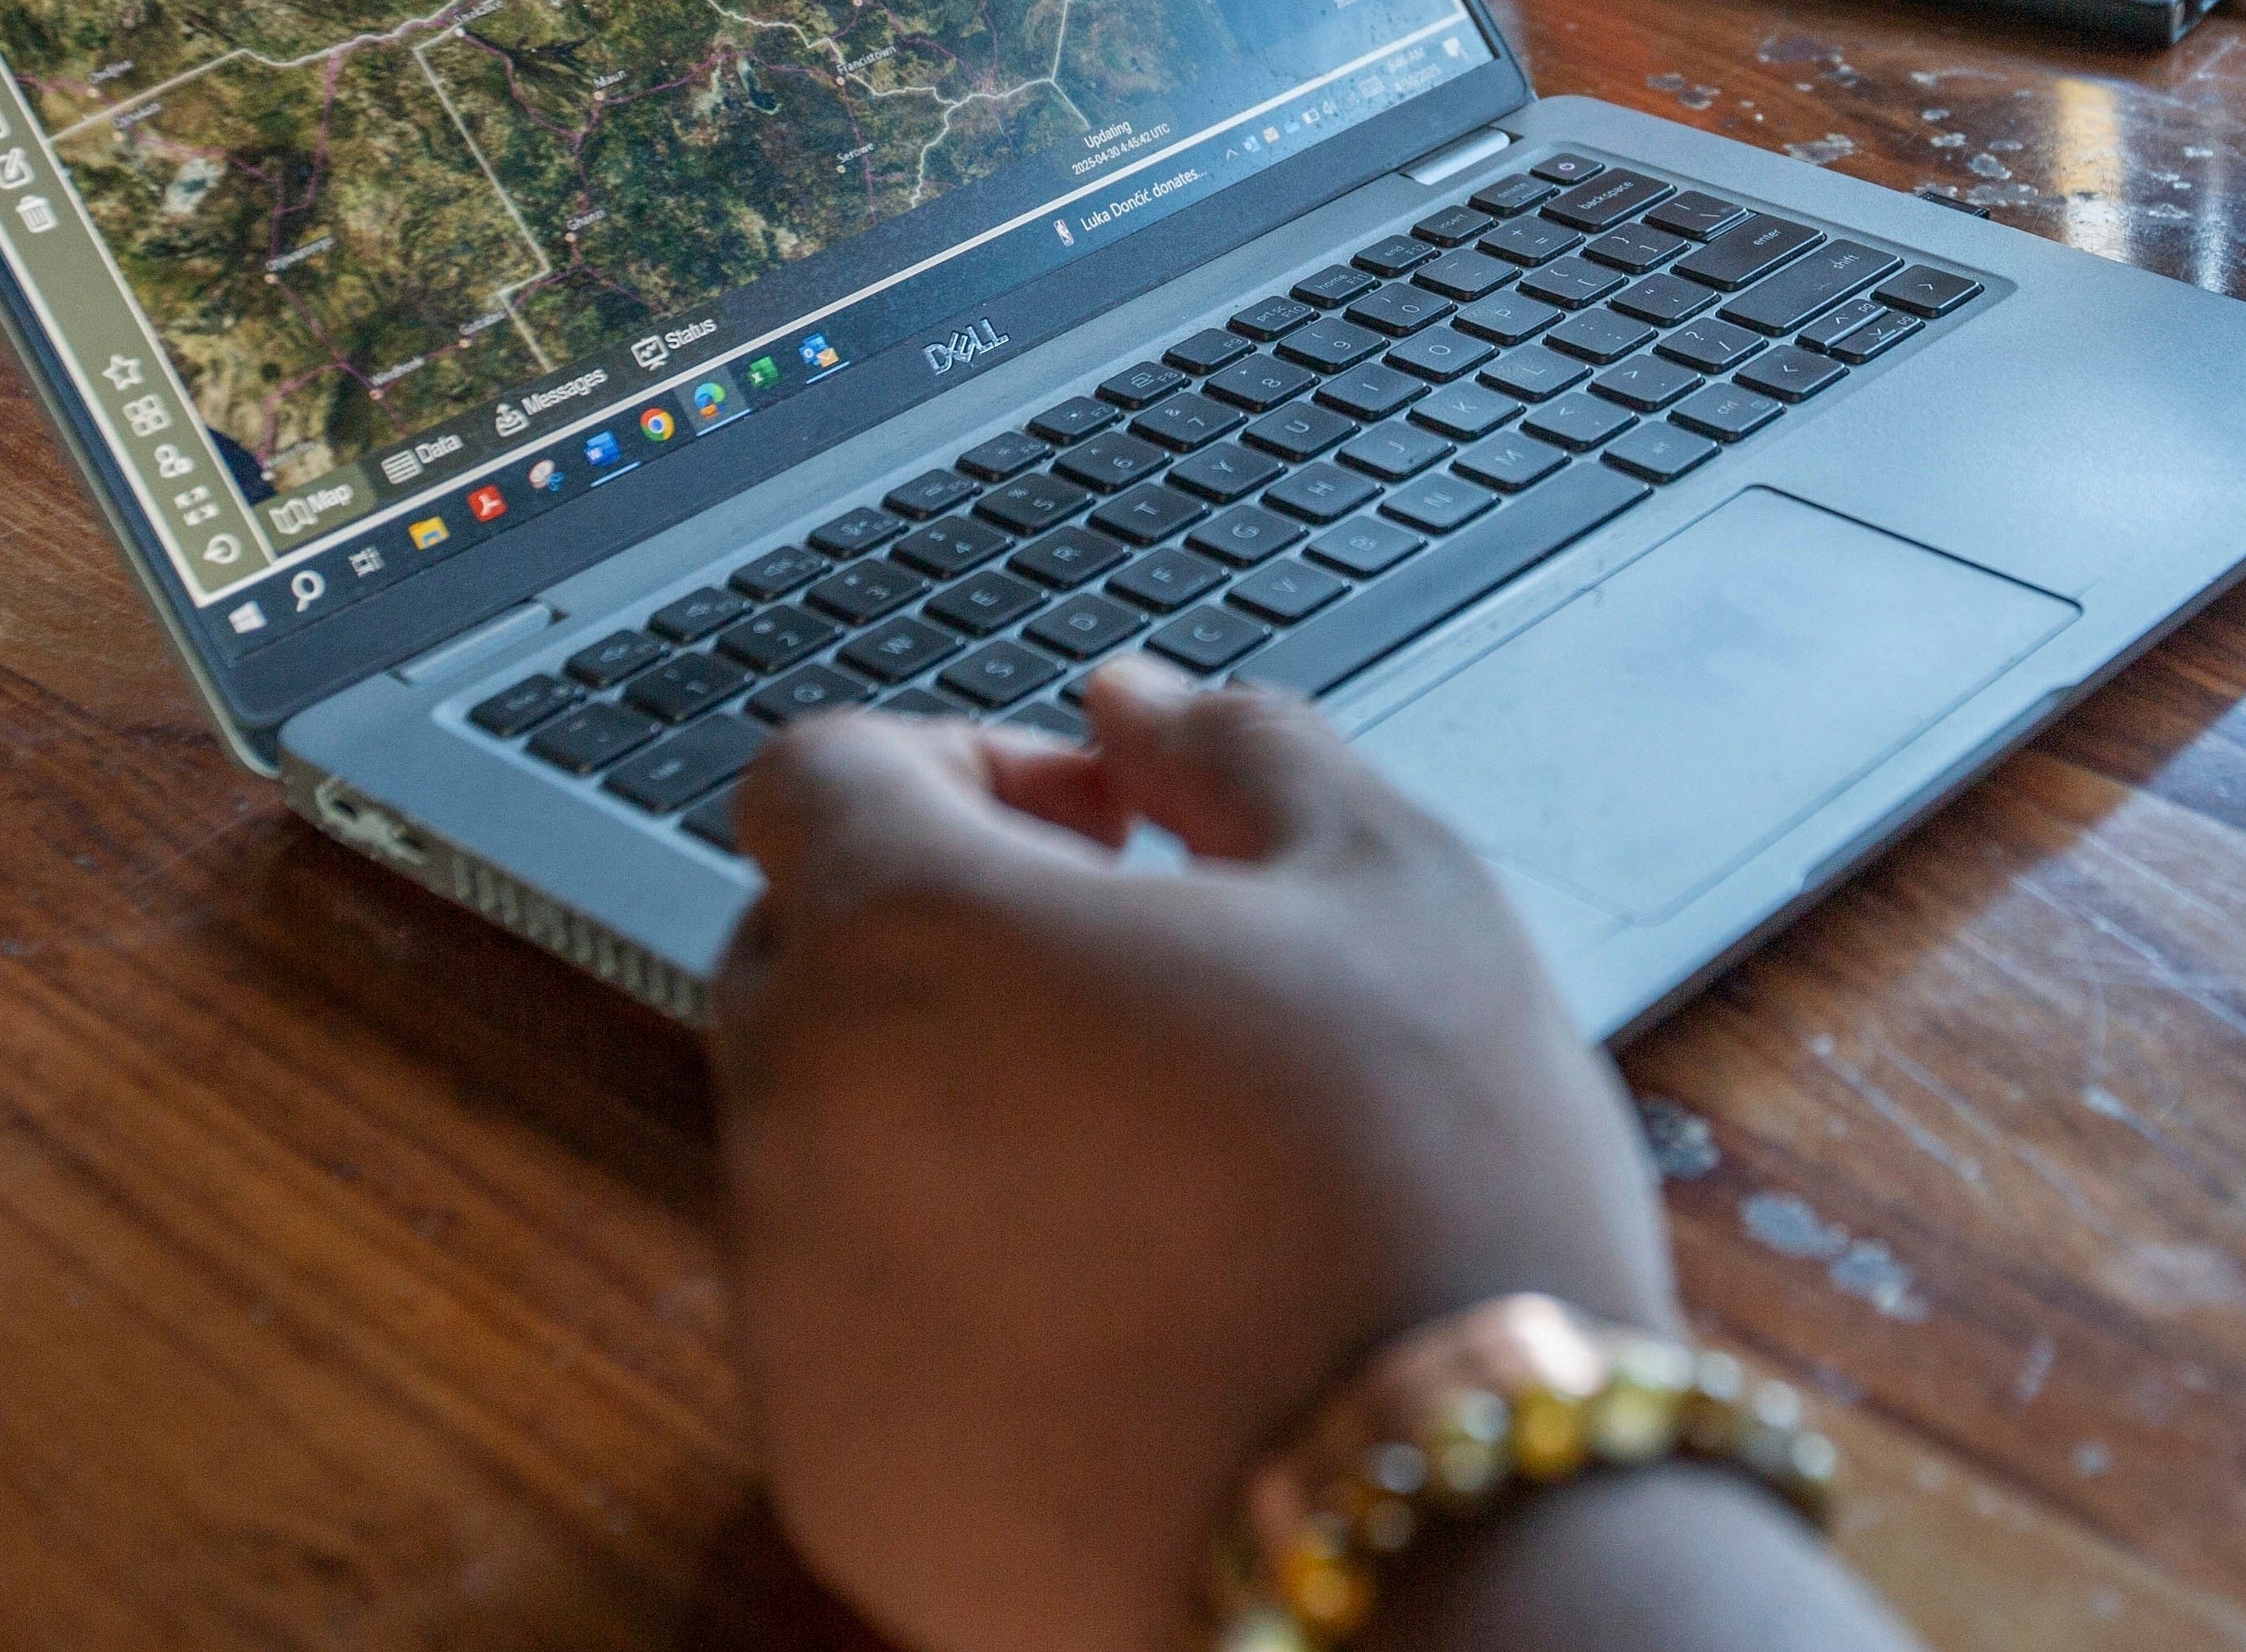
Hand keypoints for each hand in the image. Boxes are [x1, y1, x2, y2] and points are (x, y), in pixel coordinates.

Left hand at [707, 659, 1675, 1651]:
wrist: (1449, 1543)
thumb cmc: (1437, 1191)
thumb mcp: (1397, 885)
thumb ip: (1233, 748)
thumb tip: (1129, 703)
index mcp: (915, 939)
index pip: (812, 775)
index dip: (960, 766)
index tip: (1099, 827)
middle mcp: (801, 1118)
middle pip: (795, 955)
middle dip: (940, 929)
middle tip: (1138, 973)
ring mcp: (799, 1317)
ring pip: (820, 1146)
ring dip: (948, 1109)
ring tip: (1163, 1156)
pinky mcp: (833, 1476)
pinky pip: (851, 1325)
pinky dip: (954, 1287)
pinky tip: (1135, 1311)